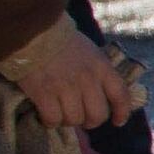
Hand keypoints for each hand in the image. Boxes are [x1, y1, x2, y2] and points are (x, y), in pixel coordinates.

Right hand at [2, 19, 128, 134]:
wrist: (32, 31)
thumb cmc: (59, 40)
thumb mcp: (89, 51)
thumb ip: (97, 71)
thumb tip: (98, 94)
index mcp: (101, 67)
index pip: (120, 95)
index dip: (122, 112)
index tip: (118, 122)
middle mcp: (87, 79)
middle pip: (97, 115)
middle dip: (90, 121)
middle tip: (80, 118)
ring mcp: (66, 87)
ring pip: (74, 119)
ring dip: (67, 121)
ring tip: (60, 113)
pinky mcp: (44, 93)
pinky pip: (53, 119)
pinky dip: (50, 121)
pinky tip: (45, 115)